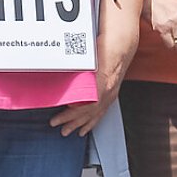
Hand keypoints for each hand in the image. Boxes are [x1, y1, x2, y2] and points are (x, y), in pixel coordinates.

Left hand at [50, 21, 138, 136]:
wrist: (121, 44)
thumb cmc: (104, 48)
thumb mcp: (86, 58)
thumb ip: (73, 71)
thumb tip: (55, 77)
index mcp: (101, 85)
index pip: (82, 108)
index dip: (68, 117)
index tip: (55, 120)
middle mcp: (107, 92)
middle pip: (88, 114)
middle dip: (72, 123)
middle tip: (59, 129)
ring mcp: (111, 93)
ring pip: (95, 114)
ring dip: (82, 124)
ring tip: (71, 132)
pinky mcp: (113, 92)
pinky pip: (102, 110)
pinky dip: (93, 120)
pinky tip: (87, 126)